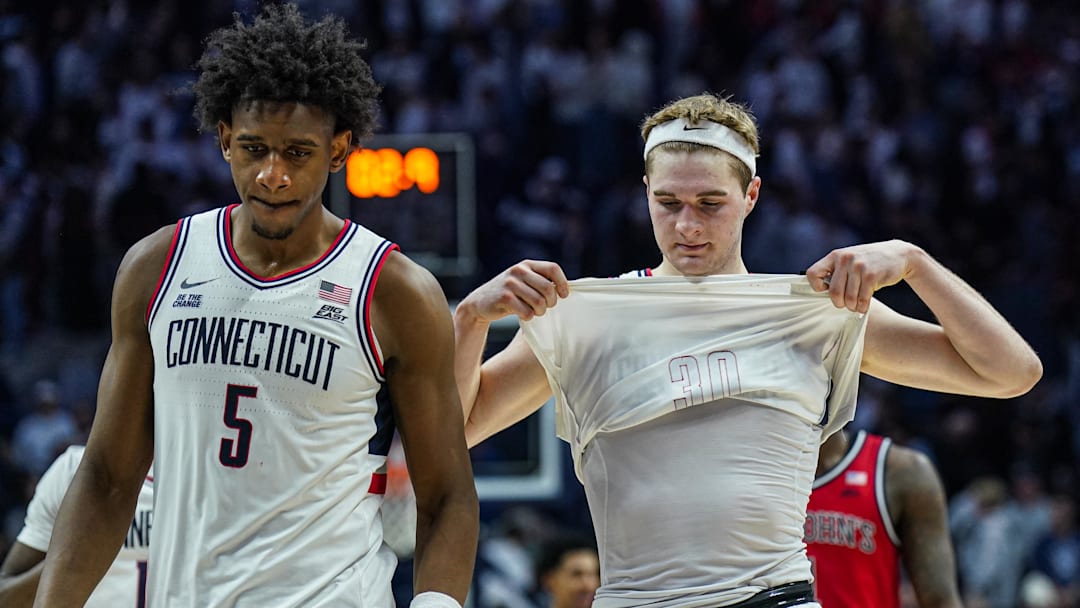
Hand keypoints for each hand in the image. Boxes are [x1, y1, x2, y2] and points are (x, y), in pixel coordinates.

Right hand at [457, 260, 569, 322]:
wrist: (480, 303)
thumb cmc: (509, 294)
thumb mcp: (523, 282)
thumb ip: (540, 281)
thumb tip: (565, 290)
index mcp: (527, 265)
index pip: (553, 269)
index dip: (562, 283)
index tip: (563, 295)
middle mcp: (519, 270)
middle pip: (548, 288)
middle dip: (551, 302)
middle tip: (546, 308)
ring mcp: (510, 283)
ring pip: (539, 302)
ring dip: (540, 311)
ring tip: (535, 312)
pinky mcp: (504, 297)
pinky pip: (527, 312)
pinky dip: (529, 317)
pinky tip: (523, 315)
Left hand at [805, 240, 919, 312]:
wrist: (898, 254)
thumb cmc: (869, 262)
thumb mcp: (849, 259)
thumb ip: (836, 271)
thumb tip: (821, 292)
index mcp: (835, 255)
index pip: (812, 274)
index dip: (817, 287)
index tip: (826, 291)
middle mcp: (845, 259)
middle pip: (833, 292)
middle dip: (839, 303)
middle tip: (844, 304)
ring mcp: (858, 266)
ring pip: (848, 298)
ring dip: (852, 306)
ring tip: (856, 305)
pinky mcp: (872, 275)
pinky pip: (862, 299)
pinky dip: (862, 307)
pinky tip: (864, 306)